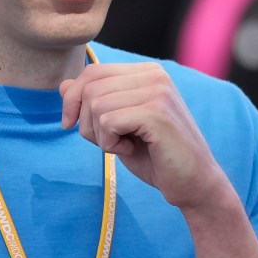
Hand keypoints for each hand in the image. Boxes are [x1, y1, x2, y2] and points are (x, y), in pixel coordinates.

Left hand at [60, 62, 227, 209]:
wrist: (194, 185)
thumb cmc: (155, 156)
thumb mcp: (117, 127)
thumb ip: (93, 103)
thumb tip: (63, 85)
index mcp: (146, 72)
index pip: (92, 72)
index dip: (73, 99)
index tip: (71, 124)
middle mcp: (153, 75)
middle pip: (90, 87)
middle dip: (85, 121)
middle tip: (108, 142)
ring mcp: (157, 91)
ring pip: (96, 105)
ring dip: (99, 135)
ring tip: (124, 145)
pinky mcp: (156, 113)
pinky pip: (107, 122)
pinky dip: (110, 143)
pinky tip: (131, 149)